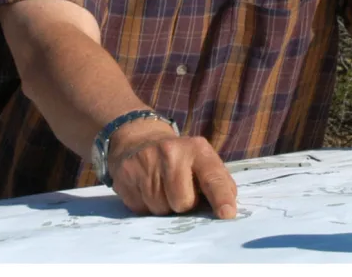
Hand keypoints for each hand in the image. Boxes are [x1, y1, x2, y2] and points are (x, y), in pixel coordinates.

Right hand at [106, 119, 237, 219]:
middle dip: (183, 205)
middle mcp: (169, 152)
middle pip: (183, 202)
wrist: (138, 138)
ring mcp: (144, 161)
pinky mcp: (125, 173)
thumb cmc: (180, 160)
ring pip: (160, 208)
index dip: (220, 197)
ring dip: (163, 206)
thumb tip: (225, 212)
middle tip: (179, 191)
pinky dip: (145, 204)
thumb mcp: (204, 163)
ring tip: (161, 188)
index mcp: (196, 150)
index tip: (226, 214)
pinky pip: (141, 208)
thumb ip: (219, 185)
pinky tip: (145, 188)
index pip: (212, 177)